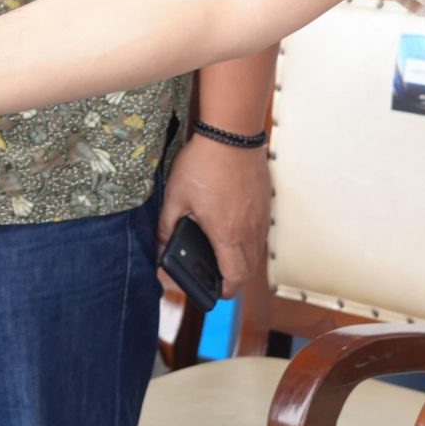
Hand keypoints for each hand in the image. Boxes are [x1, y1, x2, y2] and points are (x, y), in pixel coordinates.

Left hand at [159, 137, 269, 302]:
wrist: (232, 134)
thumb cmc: (204, 164)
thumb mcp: (175, 196)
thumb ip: (165, 227)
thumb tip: (159, 247)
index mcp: (227, 234)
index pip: (235, 278)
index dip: (225, 291)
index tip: (213, 290)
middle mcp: (249, 230)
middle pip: (248, 271)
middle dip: (232, 278)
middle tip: (214, 273)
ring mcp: (261, 217)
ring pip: (256, 251)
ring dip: (241, 259)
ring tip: (220, 251)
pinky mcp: (265, 204)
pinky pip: (260, 232)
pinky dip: (248, 239)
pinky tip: (230, 225)